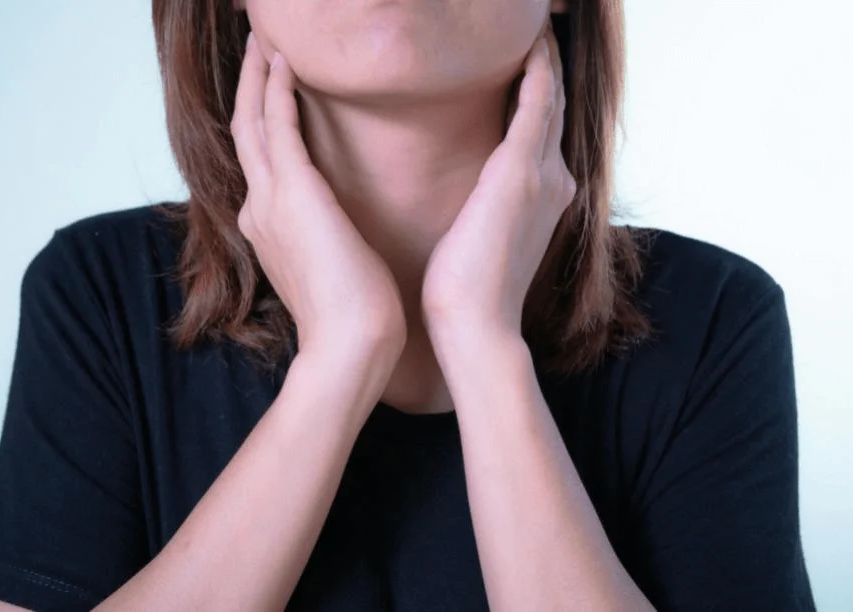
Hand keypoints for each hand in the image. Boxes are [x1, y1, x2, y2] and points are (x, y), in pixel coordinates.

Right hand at [231, 34, 406, 356]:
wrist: (350, 345)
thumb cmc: (354, 314)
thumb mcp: (332, 268)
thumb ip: (323, 242)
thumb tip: (336, 232)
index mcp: (268, 227)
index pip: (260, 162)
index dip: (261, 122)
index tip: (271, 92)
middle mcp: (259, 209)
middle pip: (245, 132)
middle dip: (249, 88)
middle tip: (255, 47)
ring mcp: (269, 200)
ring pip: (252, 121)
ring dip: (256, 77)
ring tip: (263, 40)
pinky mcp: (292, 193)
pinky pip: (276, 125)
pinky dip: (275, 89)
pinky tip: (283, 60)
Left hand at [420, 28, 575, 338]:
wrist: (475, 326)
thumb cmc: (467, 290)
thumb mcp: (483, 237)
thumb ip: (489, 207)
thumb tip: (473, 198)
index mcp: (543, 194)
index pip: (543, 125)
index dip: (540, 87)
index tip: (527, 55)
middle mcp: (554, 177)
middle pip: (554, 102)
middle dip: (547, 63)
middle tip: (539, 23)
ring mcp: (543, 173)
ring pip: (550, 94)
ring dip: (545, 57)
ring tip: (536, 24)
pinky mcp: (520, 172)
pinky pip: (536, 101)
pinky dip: (537, 67)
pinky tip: (532, 40)